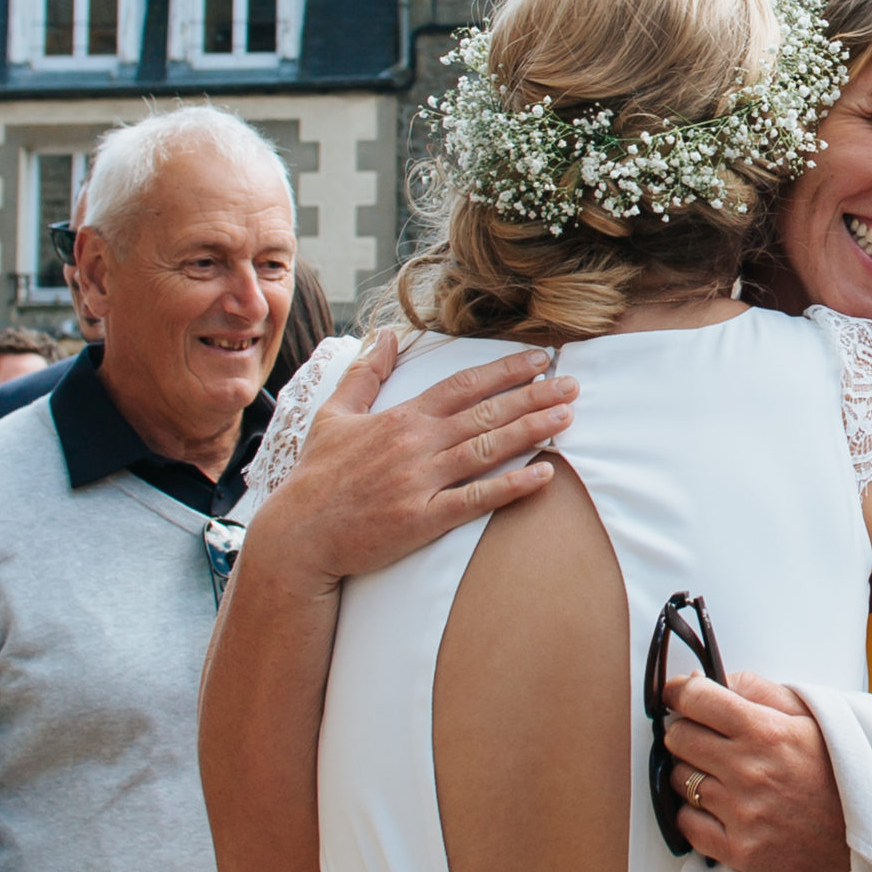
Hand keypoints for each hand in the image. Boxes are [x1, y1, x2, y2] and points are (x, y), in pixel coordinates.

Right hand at [255, 335, 577, 588]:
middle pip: (485, 413)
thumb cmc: (316, 476)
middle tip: (572, 384)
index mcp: (401, 418)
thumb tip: (388, 336)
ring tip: (567, 417)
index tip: (539, 359)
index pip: (462, 385)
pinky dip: (511, 486)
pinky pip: (475, 500)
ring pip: (487, 449)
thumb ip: (365, 374)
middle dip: (533, 395)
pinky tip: (543, 474)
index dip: (504, 370)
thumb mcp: (333, 414)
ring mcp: (420, 482)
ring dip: (531, 431)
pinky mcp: (422, 519)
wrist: (298, 535)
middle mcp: (416, 444)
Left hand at [663, 670, 850, 871]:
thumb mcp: (806, 715)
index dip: (678, 693)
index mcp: (765, 731)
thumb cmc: (834, 771)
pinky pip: (686, 823)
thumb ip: (754, 690)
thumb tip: (705, 680)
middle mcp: (748, 771)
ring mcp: (741, 814)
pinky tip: (715, 806)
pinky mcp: (739, 851)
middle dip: (685, 731)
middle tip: (703, 737)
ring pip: (679, 779)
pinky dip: (693, 813)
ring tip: (718, 774)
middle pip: (678, 738)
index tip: (676, 696)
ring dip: (691, 772)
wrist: (864, 835)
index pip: (694, 699)